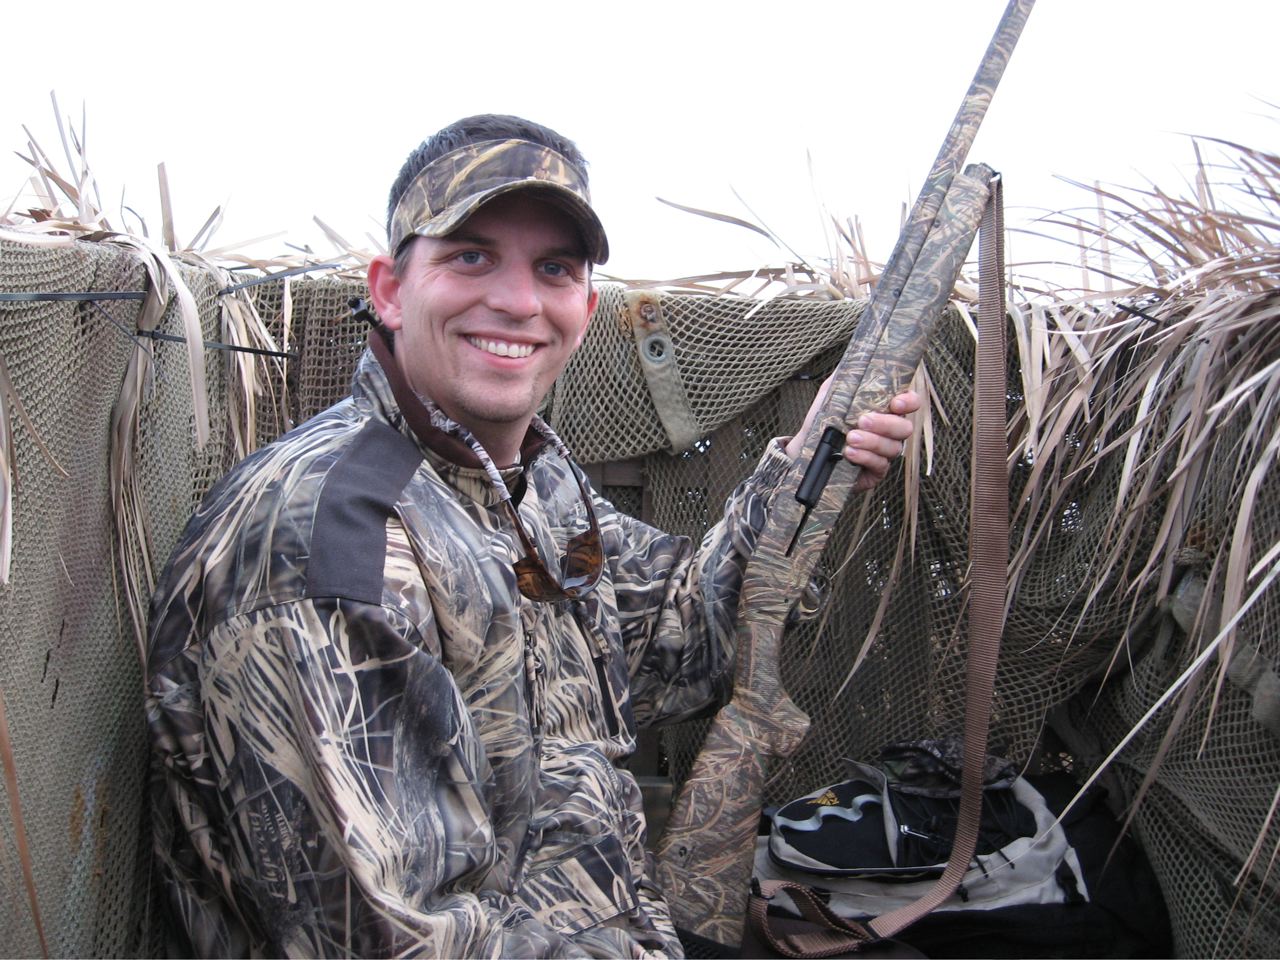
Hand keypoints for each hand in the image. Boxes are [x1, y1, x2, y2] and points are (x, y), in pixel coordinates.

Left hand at [785, 385, 920, 491]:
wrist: (804, 448)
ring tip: (851, 438)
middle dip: (885, 423)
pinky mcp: (875, 472)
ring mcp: (884, 453)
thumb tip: (858, 355)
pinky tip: (850, 453)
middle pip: (905, 428)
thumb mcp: (832, 394)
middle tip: (862, 420)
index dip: (909, 402)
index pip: (910, 403)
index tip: (895, 402)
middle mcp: (889, 432)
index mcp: (885, 410)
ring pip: (893, 448)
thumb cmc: (822, 420)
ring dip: (872, 441)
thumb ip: (846, 376)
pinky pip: (880, 466)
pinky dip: (865, 457)